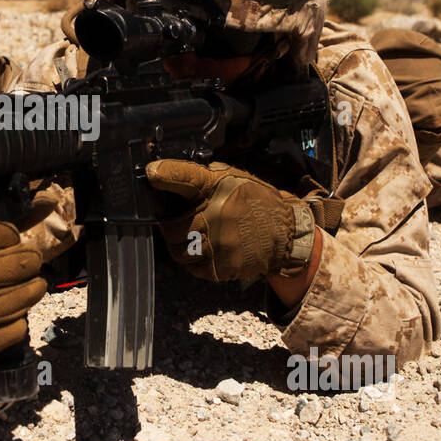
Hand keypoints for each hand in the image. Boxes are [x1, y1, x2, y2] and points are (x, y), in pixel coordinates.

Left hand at [144, 159, 312, 282]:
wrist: (288, 234)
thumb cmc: (256, 202)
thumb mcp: (234, 178)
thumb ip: (202, 177)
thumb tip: (166, 174)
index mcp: (218, 187)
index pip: (185, 177)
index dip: (165, 174)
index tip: (152, 173)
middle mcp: (217, 215)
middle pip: (171, 226)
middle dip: (170, 224)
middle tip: (177, 220)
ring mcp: (220, 244)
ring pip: (178, 251)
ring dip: (179, 244)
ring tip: (192, 235)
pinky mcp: (222, 267)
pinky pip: (193, 268)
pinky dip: (194, 260)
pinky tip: (206, 248)